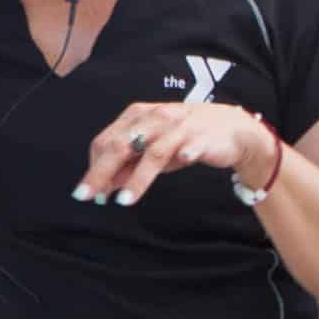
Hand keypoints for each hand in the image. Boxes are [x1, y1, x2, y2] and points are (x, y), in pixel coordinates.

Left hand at [74, 103, 277, 208]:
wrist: (231, 129)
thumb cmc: (186, 139)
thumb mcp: (152, 151)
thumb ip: (129, 165)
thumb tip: (104, 185)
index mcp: (137, 117)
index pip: (105, 142)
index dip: (93, 168)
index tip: (87, 193)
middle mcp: (155, 118)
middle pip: (121, 145)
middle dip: (101, 172)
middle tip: (88, 196)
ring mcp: (180, 127)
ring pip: (153, 152)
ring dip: (137, 178)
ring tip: (123, 200)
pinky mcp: (203, 137)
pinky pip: (193, 146)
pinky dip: (186, 152)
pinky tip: (182, 161)